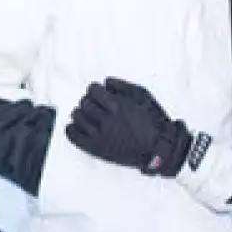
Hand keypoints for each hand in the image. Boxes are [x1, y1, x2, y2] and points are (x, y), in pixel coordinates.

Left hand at [66, 77, 192, 176]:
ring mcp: (100, 136)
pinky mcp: (96, 149)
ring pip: (77, 117)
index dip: (94, 90)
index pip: (92, 90)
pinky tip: (78, 127)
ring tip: (88, 117)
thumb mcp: (144, 97)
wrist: (159, 150)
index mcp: (118, 106)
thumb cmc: (153, 122)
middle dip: (89, 102)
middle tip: (95, 106)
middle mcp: (107, 121)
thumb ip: (123, 86)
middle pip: (84, 103)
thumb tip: (105, 81)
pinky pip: (73, 136)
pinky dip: (72, 129)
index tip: (98, 93)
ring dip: (81, 114)